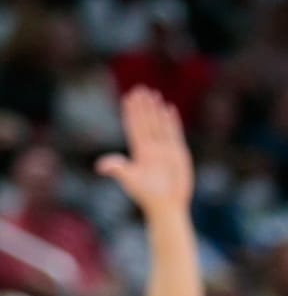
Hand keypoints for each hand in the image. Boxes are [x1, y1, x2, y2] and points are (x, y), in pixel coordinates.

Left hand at [96, 87, 192, 216]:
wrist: (166, 205)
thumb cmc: (146, 195)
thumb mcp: (129, 180)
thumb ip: (116, 169)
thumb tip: (100, 166)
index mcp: (138, 151)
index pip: (133, 127)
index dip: (131, 113)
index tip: (128, 97)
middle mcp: (151, 148)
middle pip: (146, 122)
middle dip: (143, 106)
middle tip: (140, 89)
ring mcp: (165, 150)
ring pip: (159, 125)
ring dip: (156, 110)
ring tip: (153, 94)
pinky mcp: (178, 154)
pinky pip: (175, 134)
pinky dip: (172, 122)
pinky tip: (169, 109)